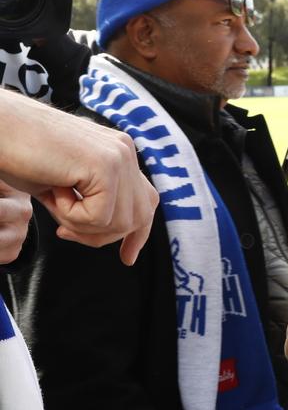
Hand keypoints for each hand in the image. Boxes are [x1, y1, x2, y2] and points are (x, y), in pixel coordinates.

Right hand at [0, 94, 157, 264]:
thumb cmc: (20, 154)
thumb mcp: (67, 184)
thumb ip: (94, 200)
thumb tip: (110, 232)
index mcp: (119, 153)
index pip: (146, 201)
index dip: (138, 234)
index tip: (128, 258)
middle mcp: (124, 152)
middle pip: (137, 218)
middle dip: (100, 236)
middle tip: (64, 230)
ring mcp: (118, 157)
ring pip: (120, 222)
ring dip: (80, 224)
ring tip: (55, 199)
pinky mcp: (105, 165)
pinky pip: (99, 217)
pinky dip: (71, 215)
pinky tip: (54, 190)